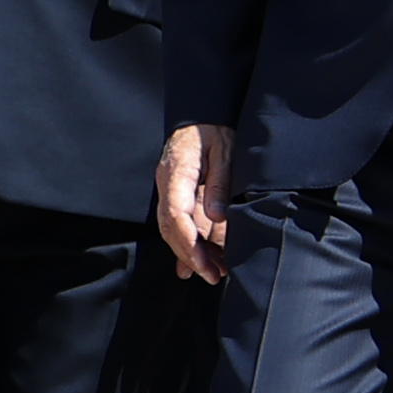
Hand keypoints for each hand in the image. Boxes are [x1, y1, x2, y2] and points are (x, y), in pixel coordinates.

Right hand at [155, 124, 233, 278]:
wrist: (201, 115)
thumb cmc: (214, 131)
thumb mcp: (225, 152)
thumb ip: (219, 184)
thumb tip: (216, 218)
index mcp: (177, 173)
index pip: (176, 215)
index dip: (189, 244)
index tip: (205, 264)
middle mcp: (167, 185)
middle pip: (170, 229)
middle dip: (190, 256)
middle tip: (213, 276)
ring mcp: (168, 190)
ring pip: (172, 230)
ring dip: (190, 254)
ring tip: (212, 274)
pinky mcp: (175, 194)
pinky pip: (177, 224)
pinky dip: (186, 244)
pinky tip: (195, 264)